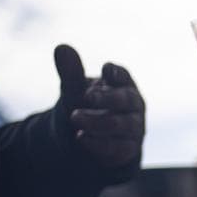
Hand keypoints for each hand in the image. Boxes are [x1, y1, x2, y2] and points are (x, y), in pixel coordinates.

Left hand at [53, 44, 143, 168]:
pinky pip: (119, 147)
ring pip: (124, 125)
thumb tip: (61, 47)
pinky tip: (81, 137)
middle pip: (128, 100)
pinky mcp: (129, 149)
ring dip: (99, 122)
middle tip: (87, 96)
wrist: (87, 138)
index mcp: (122, 85)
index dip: (117, 74)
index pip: (124, 77)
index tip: (106, 71)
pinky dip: (100, 143)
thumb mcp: (75, 90)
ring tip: (75, 117)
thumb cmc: (85, 107)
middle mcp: (133, 106)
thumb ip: (71, 72)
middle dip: (109, 98)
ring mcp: (134, 128)